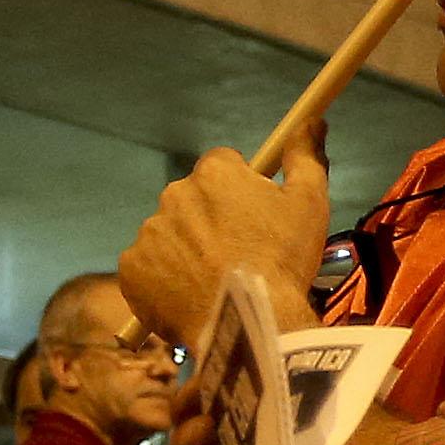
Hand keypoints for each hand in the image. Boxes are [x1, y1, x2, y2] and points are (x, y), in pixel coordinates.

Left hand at [120, 150, 328, 350]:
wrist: (247, 323)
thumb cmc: (282, 260)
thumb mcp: (309, 203)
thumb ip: (305, 157)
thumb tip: (312, 121)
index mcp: (214, 173)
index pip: (223, 166)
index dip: (241, 192)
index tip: (254, 220)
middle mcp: (175, 193)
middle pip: (193, 200)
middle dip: (211, 220)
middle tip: (237, 255)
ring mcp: (150, 232)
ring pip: (170, 234)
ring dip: (187, 250)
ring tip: (215, 283)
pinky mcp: (132, 269)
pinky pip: (148, 268)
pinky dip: (165, 280)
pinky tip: (191, 297)